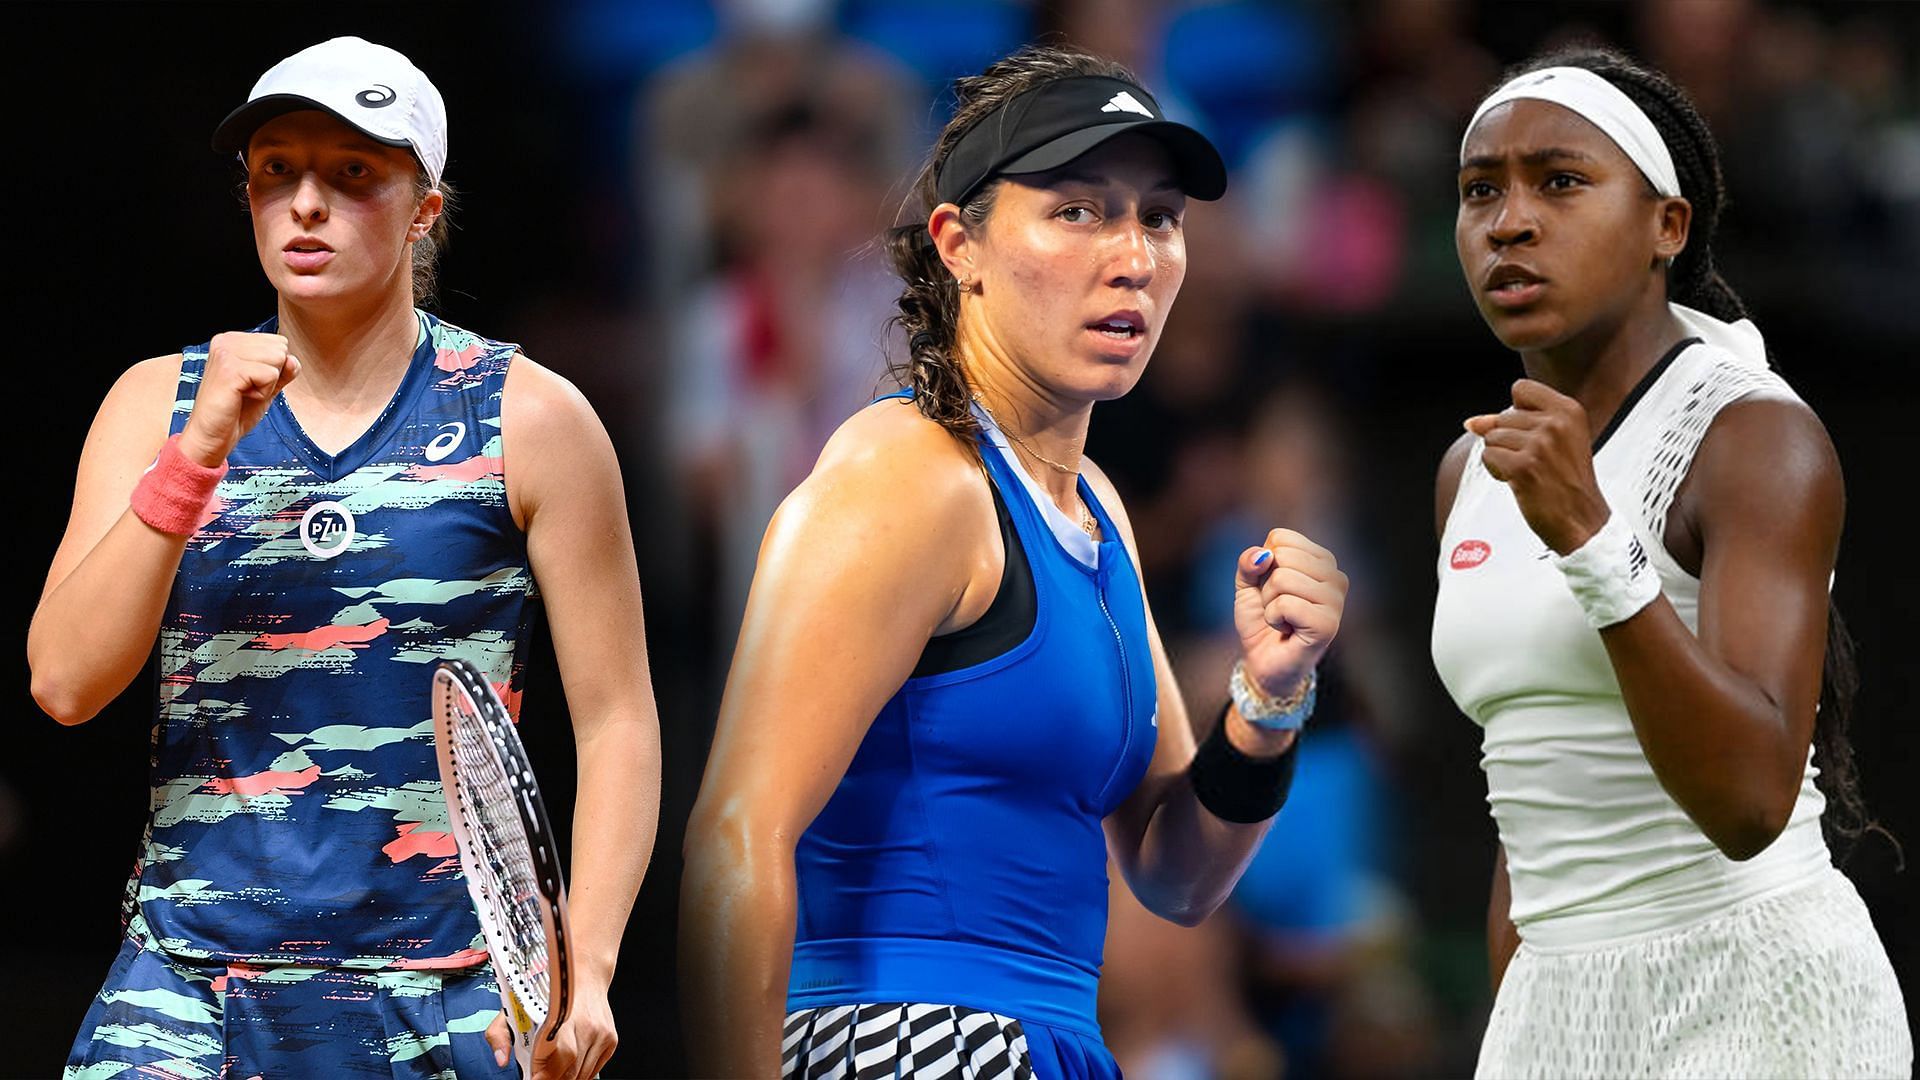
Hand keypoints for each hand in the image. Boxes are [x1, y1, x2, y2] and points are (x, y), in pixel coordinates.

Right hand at [179, 331, 299, 466]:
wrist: (211, 435)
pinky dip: (263, 392)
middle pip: (280, 349)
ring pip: (278, 359)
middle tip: (247, 389)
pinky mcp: (230, 369)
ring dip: (267, 384)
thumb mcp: (266, 386)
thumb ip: (282, 371)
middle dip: (272, 375)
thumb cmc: (235, 411)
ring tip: (244, 392)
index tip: (250, 382)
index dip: (273, 368)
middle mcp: (226, 341)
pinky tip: (242, 396)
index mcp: (232, 340)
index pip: (279, 343)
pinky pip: (271, 374)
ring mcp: (226, 352)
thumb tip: (293, 359)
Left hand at [486, 984, 617, 1078]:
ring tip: (553, 1071)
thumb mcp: (514, 1007)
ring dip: (566, 1079)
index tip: (533, 1079)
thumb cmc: (548, 991)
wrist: (584, 974)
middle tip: (540, 1077)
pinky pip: (594, 1070)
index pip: (560, 1055)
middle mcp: (586, 1025)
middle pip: (571, 1071)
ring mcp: (601, 1034)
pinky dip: (580, 1074)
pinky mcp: (610, 1040)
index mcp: (562, 1016)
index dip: (545, 1074)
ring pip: (583, 1074)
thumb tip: (501, 1059)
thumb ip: (500, 1035)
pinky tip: (569, 1066)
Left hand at [1233, 528, 1347, 698]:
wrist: (1264, 662)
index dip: (1263, 564)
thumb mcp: (1247, 584)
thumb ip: (1249, 562)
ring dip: (1270, 603)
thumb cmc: (1262, 621)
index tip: (1273, 588)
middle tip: (1277, 607)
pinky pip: (1285, 604)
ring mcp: (1336, 601)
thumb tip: (1263, 554)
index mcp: (1321, 560)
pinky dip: (1274, 619)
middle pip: (1282, 556)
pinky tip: (1286, 630)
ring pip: (1282, 579)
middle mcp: (1335, 577)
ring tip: (1283, 619)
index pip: (1281, 538)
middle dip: (1266, 585)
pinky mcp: (1329, 624)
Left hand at [1464, 379, 1609, 553]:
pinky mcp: (1523, 466)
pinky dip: (1497, 471)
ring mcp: (1539, 444)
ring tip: (1528, 472)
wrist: (1581, 520)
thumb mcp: (1551, 442)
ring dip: (1502, 458)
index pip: (1521, 388)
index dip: (1515, 410)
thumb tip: (1472, 422)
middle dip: (1508, 441)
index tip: (1530, 432)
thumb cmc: (1566, 481)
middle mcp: (1556, 423)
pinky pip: (1488, 457)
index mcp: (1569, 410)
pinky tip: (1519, 481)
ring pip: (1491, 437)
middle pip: (1502, 416)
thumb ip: (1512, 424)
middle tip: (1536, 462)